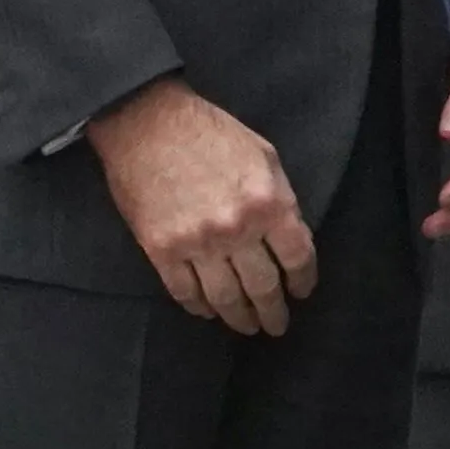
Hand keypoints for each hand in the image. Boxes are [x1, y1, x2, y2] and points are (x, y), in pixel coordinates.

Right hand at [90, 77, 317, 334]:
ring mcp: (198, 243)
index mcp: (268, 202)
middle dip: (274, 312)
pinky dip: (199, 308)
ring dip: (240, 319)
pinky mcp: (162, 250)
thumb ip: (280, 197)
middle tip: (276, 326)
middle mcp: (236, 229)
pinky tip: (207, 311)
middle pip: (264, 287)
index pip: (298, 258)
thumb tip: (288, 237)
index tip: (301, 292)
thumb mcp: (262, 155)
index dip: (303, 281)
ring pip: (226, 299)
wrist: (145, 121)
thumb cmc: (209, 132)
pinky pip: (185, 293)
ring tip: (247, 327)